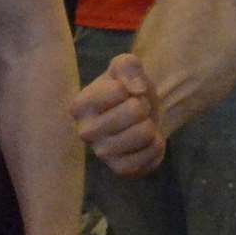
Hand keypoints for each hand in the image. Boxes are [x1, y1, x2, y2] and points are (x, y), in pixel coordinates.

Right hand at [70, 53, 164, 175]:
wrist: (140, 113)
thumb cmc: (128, 87)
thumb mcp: (126, 65)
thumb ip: (129, 66)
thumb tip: (137, 90)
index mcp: (79, 105)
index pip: (120, 90)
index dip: (132, 86)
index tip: (126, 93)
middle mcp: (84, 132)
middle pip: (135, 111)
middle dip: (143, 106)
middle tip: (136, 110)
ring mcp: (102, 153)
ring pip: (145, 133)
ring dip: (150, 125)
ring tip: (139, 124)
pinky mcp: (120, 170)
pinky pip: (151, 154)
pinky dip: (156, 144)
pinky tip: (144, 142)